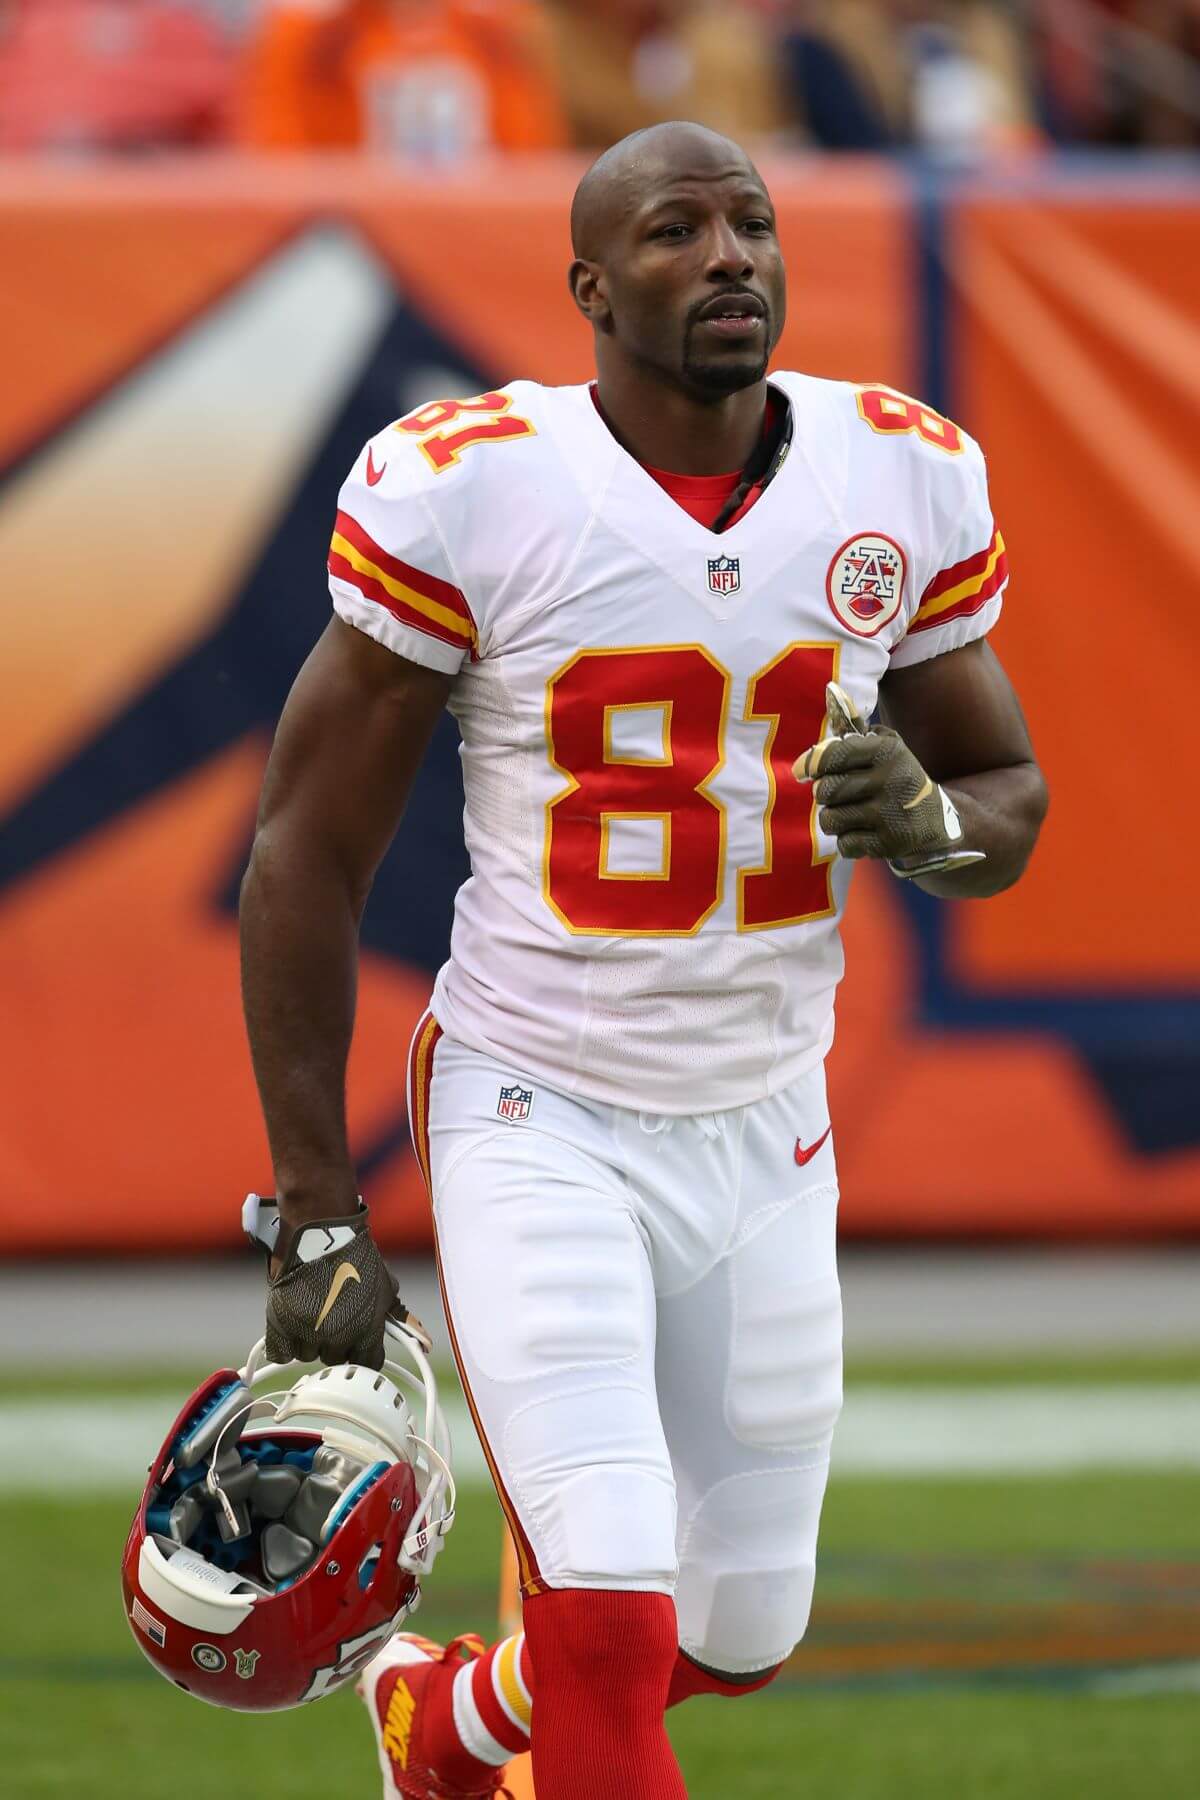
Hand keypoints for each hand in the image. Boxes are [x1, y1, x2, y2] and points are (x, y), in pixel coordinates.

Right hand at [245, 1196, 430, 1367]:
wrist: (322, 1231)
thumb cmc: (355, 1254)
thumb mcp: (386, 1285)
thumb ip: (400, 1316)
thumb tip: (425, 1340)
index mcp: (367, 1330)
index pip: (368, 1363)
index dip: (362, 1353)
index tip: (356, 1344)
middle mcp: (338, 1335)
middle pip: (335, 1359)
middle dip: (334, 1343)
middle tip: (331, 1318)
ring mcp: (307, 1331)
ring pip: (308, 1355)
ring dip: (309, 1341)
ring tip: (311, 1313)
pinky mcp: (280, 1323)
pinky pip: (281, 1352)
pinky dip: (284, 1342)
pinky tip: (291, 1324)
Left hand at [793, 683, 983, 878]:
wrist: (939, 819)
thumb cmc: (899, 777)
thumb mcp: (886, 747)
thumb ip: (856, 727)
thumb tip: (830, 693)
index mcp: (886, 752)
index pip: (834, 754)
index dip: (811, 763)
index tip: (801, 771)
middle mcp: (889, 780)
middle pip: (827, 790)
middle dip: (824, 794)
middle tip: (834, 793)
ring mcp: (890, 815)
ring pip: (831, 819)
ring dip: (833, 818)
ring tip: (848, 813)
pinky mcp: (889, 844)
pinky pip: (845, 844)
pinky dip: (848, 840)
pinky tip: (863, 832)